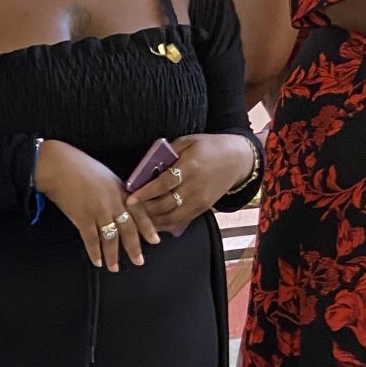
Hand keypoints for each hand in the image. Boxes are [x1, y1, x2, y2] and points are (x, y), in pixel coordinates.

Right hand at [35, 140, 160, 270]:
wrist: (58, 166)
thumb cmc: (78, 167)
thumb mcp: (104, 176)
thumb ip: (114, 192)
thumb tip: (120, 206)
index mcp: (120, 190)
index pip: (139, 212)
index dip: (147, 227)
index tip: (155, 240)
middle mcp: (113, 202)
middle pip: (128, 228)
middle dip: (134, 247)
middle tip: (139, 261)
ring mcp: (98, 210)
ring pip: (111, 238)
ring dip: (113, 255)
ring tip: (114, 268)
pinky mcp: (82, 217)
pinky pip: (91, 239)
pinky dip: (94, 252)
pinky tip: (97, 261)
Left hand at [125, 133, 255, 232]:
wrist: (238, 160)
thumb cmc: (210, 147)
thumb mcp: (188, 142)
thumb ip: (168, 153)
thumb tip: (146, 166)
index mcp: (190, 167)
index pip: (164, 183)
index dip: (146, 193)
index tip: (129, 198)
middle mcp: (195, 187)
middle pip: (165, 204)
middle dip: (144, 210)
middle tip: (127, 211)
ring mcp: (200, 200)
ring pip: (172, 217)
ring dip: (152, 221)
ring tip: (136, 220)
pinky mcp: (203, 208)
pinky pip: (181, 220)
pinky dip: (164, 225)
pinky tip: (152, 225)